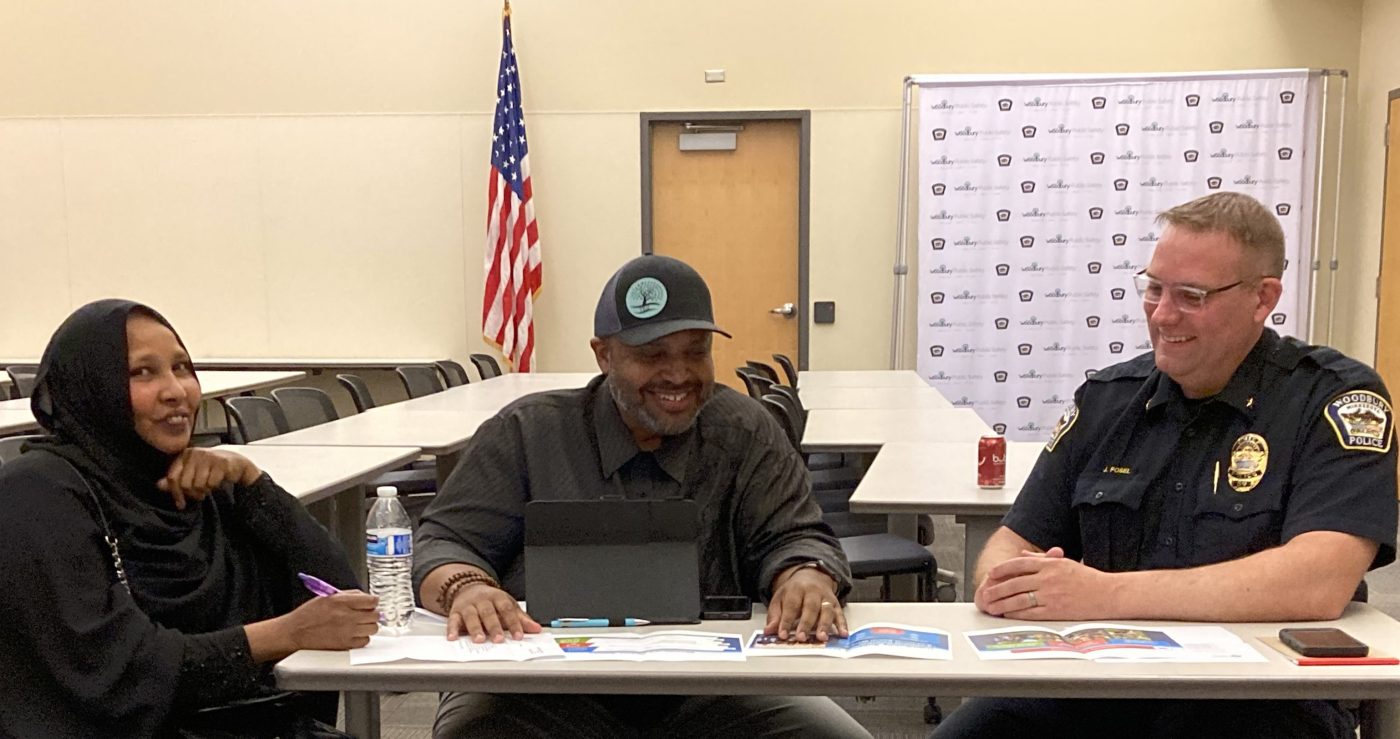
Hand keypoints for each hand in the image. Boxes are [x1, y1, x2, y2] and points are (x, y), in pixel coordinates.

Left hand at [157, 448, 262, 509]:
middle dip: (192, 493)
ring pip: (198, 484)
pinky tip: (216, 482)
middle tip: (200, 494)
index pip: (173, 477)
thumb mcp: (192, 473)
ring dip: (204, 490)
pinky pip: (211, 483)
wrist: (236, 464)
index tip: (180, 504)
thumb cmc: (212, 469)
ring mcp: (208, 456)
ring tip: (208, 487)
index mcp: (185, 454)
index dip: (175, 493)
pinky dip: (214, 486)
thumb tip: (159, 485)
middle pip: (185, 483)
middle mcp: (195, 453)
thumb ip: (176, 479)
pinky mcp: (221, 462)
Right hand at [280, 591, 379, 649]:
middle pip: (375, 615)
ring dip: (368, 626)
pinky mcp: (345, 645)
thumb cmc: (307, 615)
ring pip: (373, 629)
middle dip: (372, 614)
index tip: (371, 604)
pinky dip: (362, 638)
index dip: (373, 602)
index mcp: (341, 601)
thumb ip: (348, 595)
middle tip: (365, 614)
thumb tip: (365, 596)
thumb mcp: (326, 597)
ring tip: (359, 625)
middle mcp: (346, 616)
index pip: (371, 600)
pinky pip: (365, 641)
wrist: (294, 633)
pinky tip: (354, 635)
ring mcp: (347, 631)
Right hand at [446, 583, 540, 642]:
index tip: (519, 636)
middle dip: (494, 626)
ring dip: (475, 628)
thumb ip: (521, 619)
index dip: (514, 623)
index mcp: (498, 597)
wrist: (468, 588)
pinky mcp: (455, 612)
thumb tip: (536, 629)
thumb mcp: (507, 606)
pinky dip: (452, 629)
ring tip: (480, 640)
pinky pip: (453, 620)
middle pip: (489, 613)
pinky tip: (453, 638)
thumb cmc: (491, 601)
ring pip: (471, 616)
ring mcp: (468, 606)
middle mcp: (482, 600)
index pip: (507, 610)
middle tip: (499, 639)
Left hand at [764, 565, 846, 641]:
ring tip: (821, 638)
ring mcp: (826, 598)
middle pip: (810, 607)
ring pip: (827, 610)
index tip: (783, 634)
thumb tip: (769, 631)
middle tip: (802, 637)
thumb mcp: (780, 599)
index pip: (791, 606)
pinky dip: (842, 624)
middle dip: (806, 624)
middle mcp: (813, 592)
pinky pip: (840, 614)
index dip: (786, 621)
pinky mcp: (836, 604)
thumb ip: (775, 616)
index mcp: (796, 589)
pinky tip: (842, 634)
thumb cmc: (795, 591)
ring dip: (825, 625)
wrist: (812, 576)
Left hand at [975, 547, 1110, 619]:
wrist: (1108, 594)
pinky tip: (1008, 613)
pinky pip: (1030, 612)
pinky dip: (1016, 613)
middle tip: (986, 593)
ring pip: (1019, 599)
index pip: (1019, 564)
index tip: (991, 574)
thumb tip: (1021, 555)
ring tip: (991, 605)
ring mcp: (1051, 595)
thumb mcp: (1064, 562)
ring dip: (1002, 603)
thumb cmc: (1088, 579)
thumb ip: (1041, 559)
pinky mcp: (1055, 611)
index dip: (1002, 569)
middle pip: (1015, 582)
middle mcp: (1048, 578)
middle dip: (997, 588)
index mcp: (1050, 564)